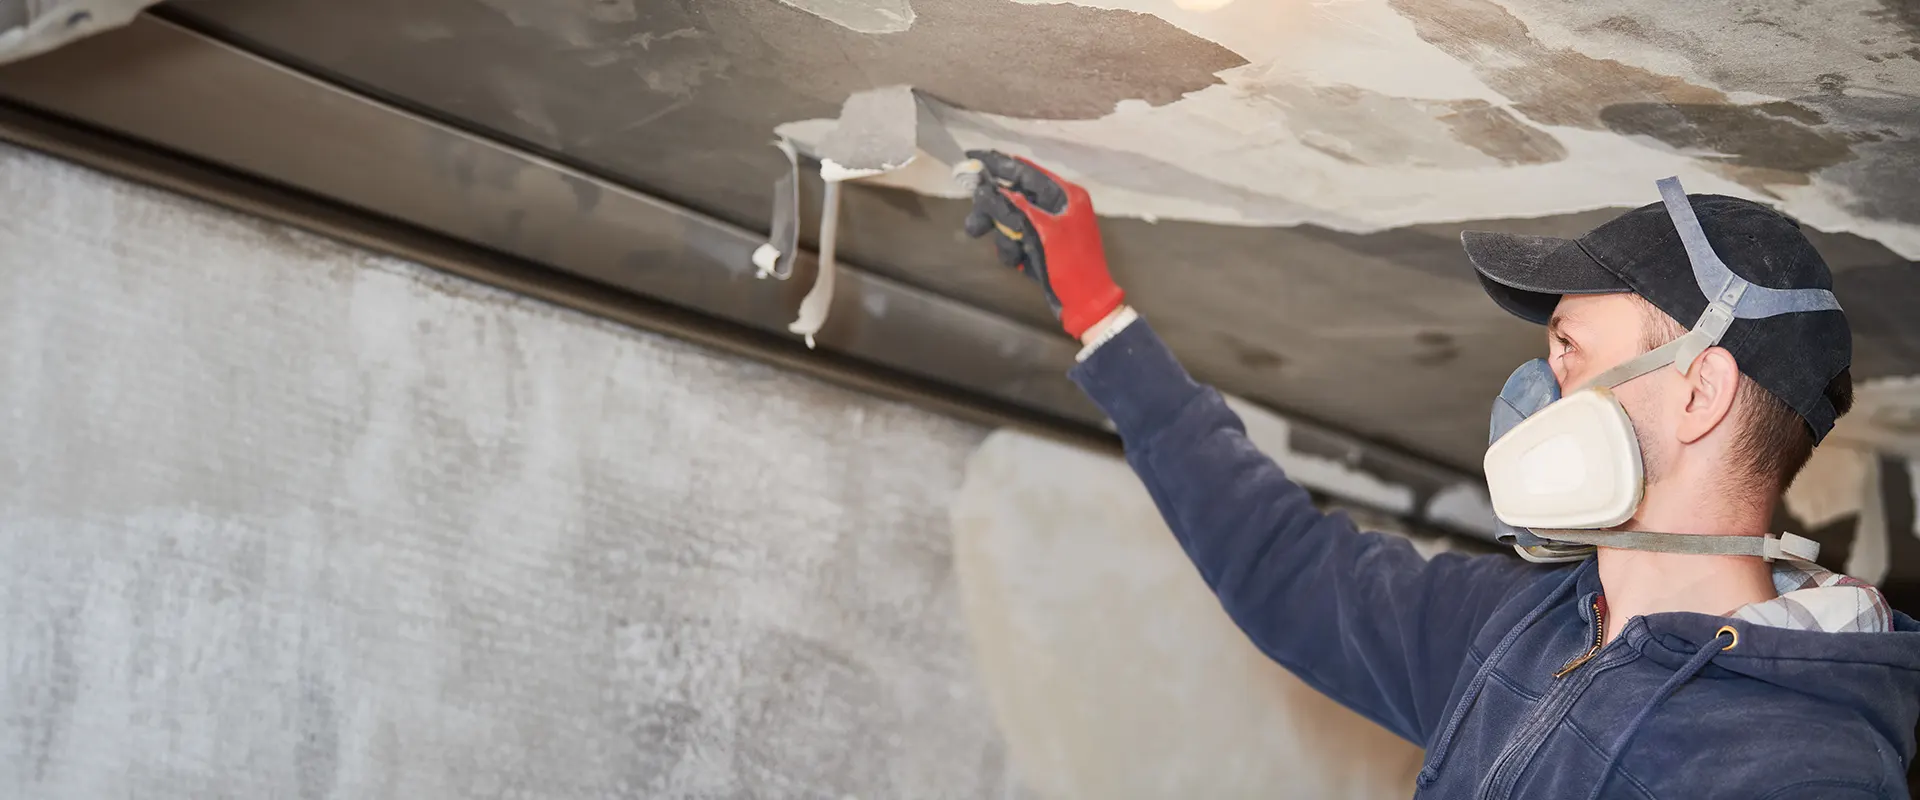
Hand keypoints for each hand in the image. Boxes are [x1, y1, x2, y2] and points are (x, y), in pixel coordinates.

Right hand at [962, 151, 1125, 338]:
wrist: (1084, 302)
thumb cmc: (1070, 265)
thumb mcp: (1043, 232)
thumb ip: (1015, 207)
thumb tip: (989, 189)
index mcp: (1064, 195)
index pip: (1025, 170)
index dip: (997, 164)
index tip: (971, 156)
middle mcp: (1055, 205)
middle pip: (1013, 195)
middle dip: (994, 212)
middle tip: (975, 226)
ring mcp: (1048, 225)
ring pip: (1010, 218)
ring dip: (1005, 237)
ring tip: (1011, 255)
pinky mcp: (1041, 243)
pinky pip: (1016, 237)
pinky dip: (1013, 249)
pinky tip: (1019, 262)